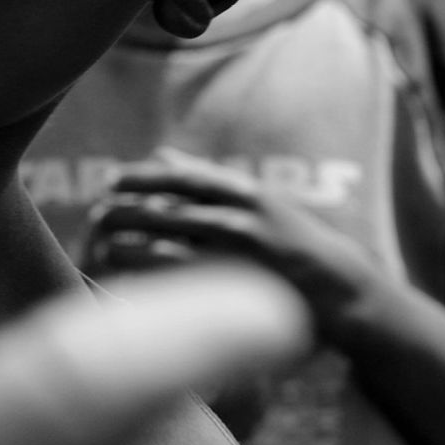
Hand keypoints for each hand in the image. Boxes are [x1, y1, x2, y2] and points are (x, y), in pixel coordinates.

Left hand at [87, 150, 376, 330]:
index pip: (183, 177)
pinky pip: (186, 284)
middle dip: (127, 210)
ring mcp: (242, 256)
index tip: (110, 180)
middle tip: (97, 215)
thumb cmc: (294, 241)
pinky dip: (154, 279)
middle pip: (168, 208)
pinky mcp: (240, 290)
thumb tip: (162, 154)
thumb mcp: (260, 201)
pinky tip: (130, 280)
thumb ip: (208, 179)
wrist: (347, 289)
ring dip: (130, 244)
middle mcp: (244, 218)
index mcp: (247, 193)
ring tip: (103, 246)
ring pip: (169, 244)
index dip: (142, 176)